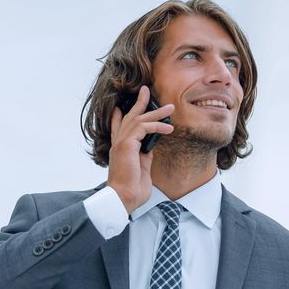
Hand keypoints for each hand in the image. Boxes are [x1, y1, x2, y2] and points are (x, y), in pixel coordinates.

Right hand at [107, 85, 174, 212]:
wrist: (124, 198)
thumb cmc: (132, 188)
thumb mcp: (141, 167)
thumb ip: (144, 154)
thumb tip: (152, 145)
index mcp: (120, 149)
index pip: (118, 126)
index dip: (121, 114)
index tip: (124, 104)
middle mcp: (118, 143)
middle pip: (128, 116)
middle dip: (139, 102)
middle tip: (146, 90)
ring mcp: (121, 143)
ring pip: (138, 119)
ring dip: (156, 112)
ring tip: (170, 108)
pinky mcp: (127, 145)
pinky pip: (143, 128)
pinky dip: (157, 126)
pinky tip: (169, 128)